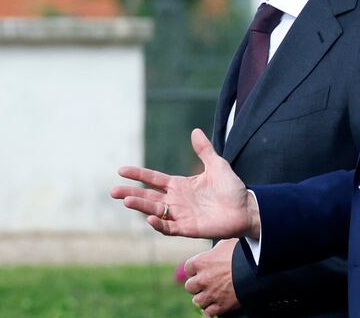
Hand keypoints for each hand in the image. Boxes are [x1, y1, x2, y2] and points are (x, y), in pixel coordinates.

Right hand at [111, 129, 259, 239]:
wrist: (246, 209)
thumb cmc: (232, 188)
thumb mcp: (217, 165)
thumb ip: (204, 150)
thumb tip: (195, 131)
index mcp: (180, 185)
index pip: (154, 180)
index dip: (138, 175)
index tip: (121, 170)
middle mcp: (177, 200)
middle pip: (148, 197)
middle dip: (131, 193)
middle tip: (113, 191)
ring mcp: (181, 215)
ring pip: (155, 211)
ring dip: (141, 207)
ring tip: (127, 201)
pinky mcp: (189, 228)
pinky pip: (170, 228)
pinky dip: (159, 224)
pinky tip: (150, 219)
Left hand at [184, 239, 240, 315]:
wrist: (257, 270)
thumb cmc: (243, 253)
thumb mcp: (226, 244)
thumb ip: (215, 250)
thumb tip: (216, 251)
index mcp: (201, 262)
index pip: (188, 268)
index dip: (195, 269)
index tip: (201, 269)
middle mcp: (202, 279)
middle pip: (190, 286)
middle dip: (197, 284)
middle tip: (206, 282)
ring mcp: (211, 294)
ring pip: (197, 301)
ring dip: (203, 297)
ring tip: (210, 294)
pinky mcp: (221, 306)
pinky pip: (209, 312)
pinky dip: (211, 309)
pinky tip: (216, 303)